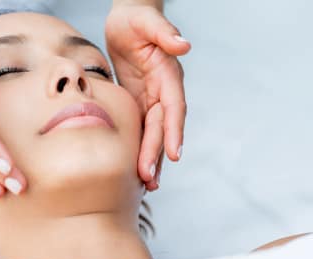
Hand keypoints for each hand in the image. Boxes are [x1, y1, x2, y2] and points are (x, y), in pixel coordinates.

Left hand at [105, 4, 189, 190]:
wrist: (128, 19)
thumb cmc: (138, 18)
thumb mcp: (147, 22)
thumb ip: (164, 33)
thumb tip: (184, 45)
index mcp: (168, 76)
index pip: (174, 107)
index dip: (174, 131)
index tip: (174, 153)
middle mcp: (164, 92)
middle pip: (162, 128)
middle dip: (157, 154)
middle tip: (149, 180)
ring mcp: (152, 99)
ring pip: (154, 135)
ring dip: (153, 160)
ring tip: (149, 186)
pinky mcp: (139, 103)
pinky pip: (141, 131)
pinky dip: (141, 150)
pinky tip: (136, 170)